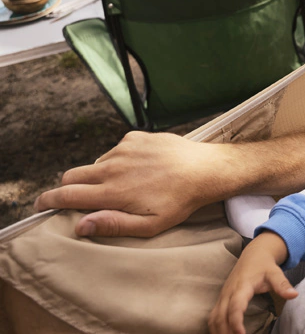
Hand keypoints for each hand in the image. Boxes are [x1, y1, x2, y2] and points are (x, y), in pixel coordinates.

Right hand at [34, 131, 231, 237]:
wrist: (206, 169)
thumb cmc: (180, 201)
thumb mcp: (150, 225)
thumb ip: (113, 225)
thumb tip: (80, 225)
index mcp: (113, 191)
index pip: (67, 194)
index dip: (48, 200)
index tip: (41, 205)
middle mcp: (113, 167)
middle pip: (72, 175)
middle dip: (69, 187)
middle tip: (80, 197)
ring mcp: (124, 149)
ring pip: (97, 164)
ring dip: (100, 175)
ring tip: (125, 185)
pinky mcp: (136, 137)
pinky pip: (116, 150)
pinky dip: (119, 160)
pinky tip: (140, 168)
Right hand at [209, 232, 296, 333]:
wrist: (253, 255)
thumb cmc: (264, 265)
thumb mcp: (275, 273)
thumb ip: (282, 285)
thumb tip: (294, 295)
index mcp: (242, 286)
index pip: (235, 306)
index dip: (236, 321)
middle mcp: (228, 292)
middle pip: (221, 316)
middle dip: (226, 331)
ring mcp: (223, 296)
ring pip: (214, 317)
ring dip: (218, 331)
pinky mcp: (221, 299)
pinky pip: (213, 316)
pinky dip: (215, 327)